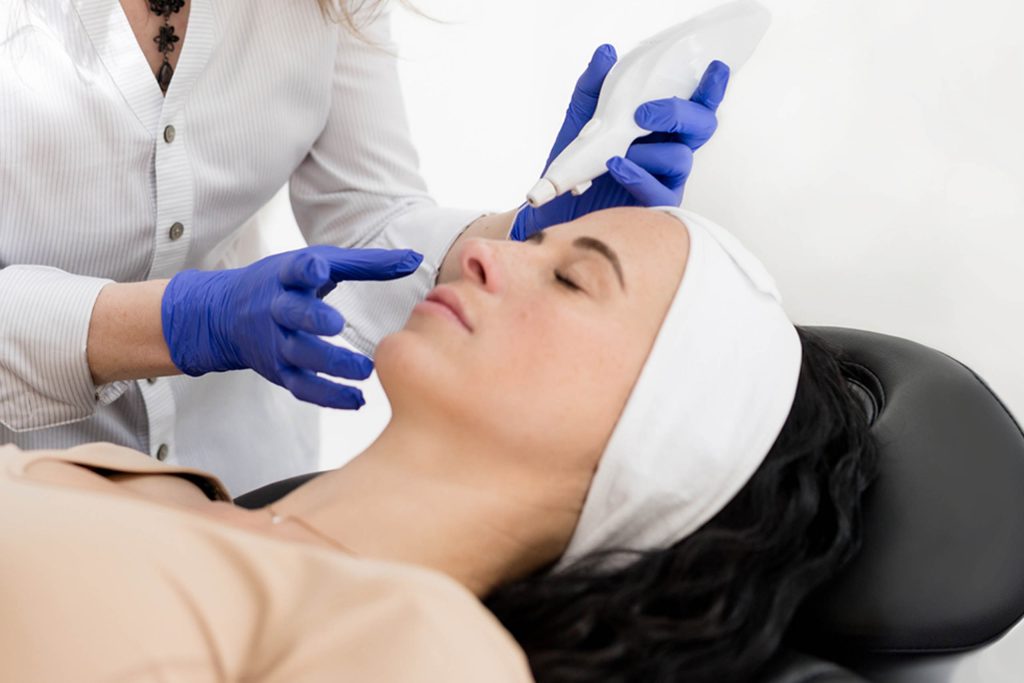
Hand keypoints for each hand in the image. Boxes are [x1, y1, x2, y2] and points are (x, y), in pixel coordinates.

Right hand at [161, 246, 422, 408]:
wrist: (227, 315)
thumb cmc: (288, 283)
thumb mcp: (320, 263)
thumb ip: (368, 263)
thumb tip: (416, 258)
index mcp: (287, 276)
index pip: (294, 270)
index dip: (306, 269)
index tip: (318, 269)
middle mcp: (277, 309)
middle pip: (291, 314)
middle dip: (312, 318)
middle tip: (337, 324)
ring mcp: (275, 343)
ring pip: (299, 355)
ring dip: (330, 365)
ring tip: (364, 372)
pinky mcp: (278, 372)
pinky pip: (302, 387)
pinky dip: (328, 396)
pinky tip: (357, 401)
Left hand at [511, 45, 729, 240]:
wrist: (556, 208)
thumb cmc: (576, 166)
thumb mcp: (579, 120)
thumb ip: (593, 87)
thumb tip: (606, 54)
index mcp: (660, 127)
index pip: (694, 104)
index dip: (710, 88)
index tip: (715, 68)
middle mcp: (669, 150)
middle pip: (701, 127)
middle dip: (679, 114)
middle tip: (644, 113)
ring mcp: (665, 180)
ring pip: (681, 158)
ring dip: (648, 151)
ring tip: (615, 154)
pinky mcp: (655, 208)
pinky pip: (661, 192)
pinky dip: (638, 176)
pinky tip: (617, 166)